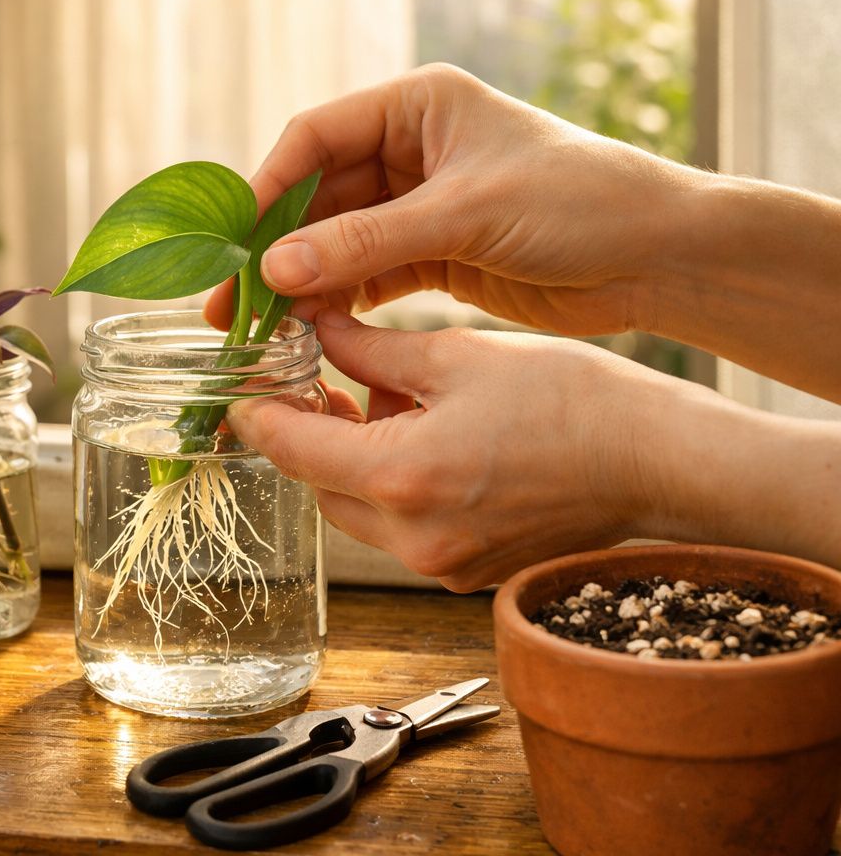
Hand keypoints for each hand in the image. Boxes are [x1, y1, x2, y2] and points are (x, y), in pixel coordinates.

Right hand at [205, 63, 699, 336]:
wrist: (662, 258)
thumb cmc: (579, 204)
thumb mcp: (465, 215)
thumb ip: (366, 243)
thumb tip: (274, 271)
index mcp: (418, 106)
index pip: (315, 137)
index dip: (269, 188)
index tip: (233, 243)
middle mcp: (411, 147)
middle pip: (317, 196)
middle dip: (276, 248)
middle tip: (232, 302)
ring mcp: (420, 203)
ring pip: (336, 241)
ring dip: (300, 281)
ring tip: (261, 329)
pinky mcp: (433, 253)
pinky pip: (365, 274)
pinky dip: (338, 301)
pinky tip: (309, 331)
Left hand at [227, 310, 670, 590]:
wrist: (658, 462)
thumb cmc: (573, 402)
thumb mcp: (457, 356)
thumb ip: (368, 349)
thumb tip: (312, 327)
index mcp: (401, 477)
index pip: (290, 448)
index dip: (257, 410)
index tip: (240, 384)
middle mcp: (412, 537)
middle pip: (318, 483)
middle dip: (310, 431)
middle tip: (317, 377)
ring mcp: (441, 563)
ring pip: (355, 509)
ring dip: (350, 458)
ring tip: (382, 398)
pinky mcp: (465, 571)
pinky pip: (398, 528)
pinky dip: (390, 484)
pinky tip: (420, 435)